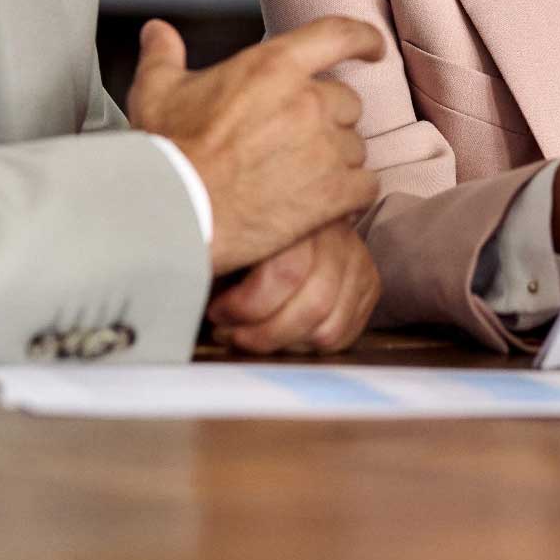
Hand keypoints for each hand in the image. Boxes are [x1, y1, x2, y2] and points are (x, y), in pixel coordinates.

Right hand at [128, 16, 384, 276]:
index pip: (338, 35)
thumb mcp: (157, 92)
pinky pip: (365, 186)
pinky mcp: (332, 193)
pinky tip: (326, 204)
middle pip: (347, 101)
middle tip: (296, 142)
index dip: (363, 38)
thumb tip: (157, 31)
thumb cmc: (167, 152)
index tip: (373, 48)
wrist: (175, 213)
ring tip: (298, 178)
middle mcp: (308, 102)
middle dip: (329, 119)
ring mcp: (325, 148)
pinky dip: (352, 195)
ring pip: (356, 147)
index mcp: (274, 66)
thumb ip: (164, 55)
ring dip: (337, 159)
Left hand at [204, 221, 380, 353]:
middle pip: (313, 304)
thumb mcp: (229, 235)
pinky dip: (312, 346)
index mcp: (297, 213)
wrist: (286, 214)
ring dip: (286, 344)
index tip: (216, 313)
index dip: (246, 305)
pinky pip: (345, 333)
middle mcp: (335, 233)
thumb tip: (190, 285)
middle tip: (232, 334)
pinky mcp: (369, 281)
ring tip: (255, 337)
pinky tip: (284, 337)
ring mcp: (357, 257)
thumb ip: (220, 254)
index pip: (286, 272)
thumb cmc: (243, 232)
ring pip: (329, 325)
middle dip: (265, 333)